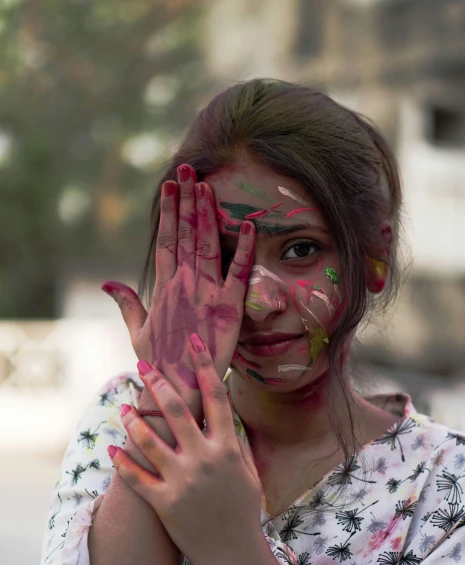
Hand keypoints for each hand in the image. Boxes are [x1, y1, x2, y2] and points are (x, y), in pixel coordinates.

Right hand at [101, 164, 254, 415]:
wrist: (181, 388)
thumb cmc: (159, 362)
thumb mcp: (138, 331)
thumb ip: (127, 304)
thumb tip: (109, 283)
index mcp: (165, 288)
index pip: (167, 241)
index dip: (169, 211)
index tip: (170, 185)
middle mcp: (186, 285)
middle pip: (187, 234)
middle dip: (187, 200)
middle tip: (188, 169)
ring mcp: (208, 294)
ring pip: (209, 245)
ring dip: (208, 214)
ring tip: (207, 186)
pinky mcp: (231, 308)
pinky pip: (239, 272)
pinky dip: (244, 249)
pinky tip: (248, 225)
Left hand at [108, 332, 264, 564]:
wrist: (234, 554)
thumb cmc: (244, 511)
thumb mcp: (248, 472)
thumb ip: (236, 442)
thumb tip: (226, 416)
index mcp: (228, 448)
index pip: (215, 397)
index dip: (203, 366)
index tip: (192, 341)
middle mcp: (204, 460)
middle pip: (177, 411)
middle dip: (158, 383)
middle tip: (143, 365)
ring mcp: (182, 481)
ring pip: (150, 441)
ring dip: (133, 421)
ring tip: (124, 408)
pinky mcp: (163, 502)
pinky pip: (136, 478)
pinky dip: (122, 463)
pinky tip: (111, 449)